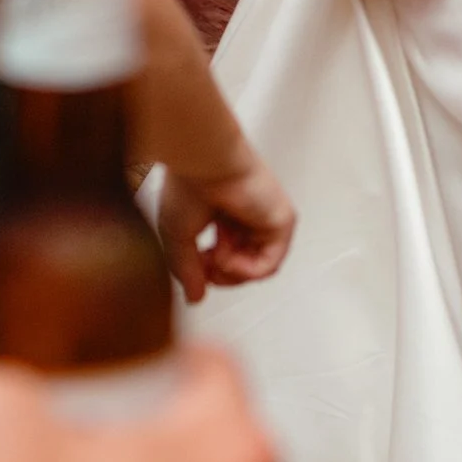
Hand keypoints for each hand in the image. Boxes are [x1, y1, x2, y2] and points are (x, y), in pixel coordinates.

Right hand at [153, 151, 296, 304]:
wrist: (204, 162)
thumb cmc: (187, 187)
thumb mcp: (178, 238)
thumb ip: (189, 271)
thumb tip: (196, 299)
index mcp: (228, 216)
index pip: (227, 259)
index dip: (208, 271)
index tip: (194, 262)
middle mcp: (251, 218)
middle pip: (244, 268)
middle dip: (219, 274)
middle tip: (204, 262)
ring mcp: (269, 220)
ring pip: (256, 271)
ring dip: (229, 270)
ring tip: (214, 250)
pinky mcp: (283, 221)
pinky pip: (269, 266)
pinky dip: (244, 268)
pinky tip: (226, 251)